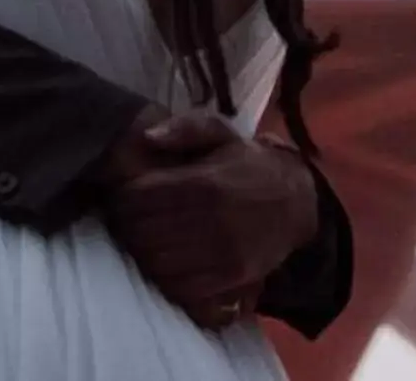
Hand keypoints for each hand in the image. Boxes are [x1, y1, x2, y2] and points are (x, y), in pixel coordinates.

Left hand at [96, 113, 320, 329]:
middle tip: (123, 221)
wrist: (295, 202)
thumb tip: (146, 138)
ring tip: (139, 241)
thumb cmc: (248, 164)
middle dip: (126, 227)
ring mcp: (224, 252)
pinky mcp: (233, 277)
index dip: (122, 199)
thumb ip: (183, 128)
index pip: (141, 198)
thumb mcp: (220, 131)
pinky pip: (182, 287)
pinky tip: (163, 261)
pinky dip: (164, 277)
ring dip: (141, 252)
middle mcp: (214, 219)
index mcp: (206, 182)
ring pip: (158, 261)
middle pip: (145, 232)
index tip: (119, 197)